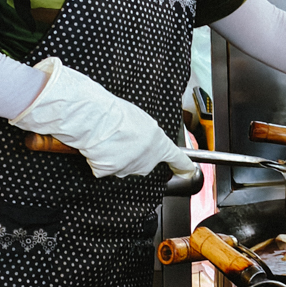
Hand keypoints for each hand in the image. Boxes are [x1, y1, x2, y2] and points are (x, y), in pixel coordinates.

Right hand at [10, 57, 194, 177]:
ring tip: (109, 138)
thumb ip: (149, 135)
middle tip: (123, 138)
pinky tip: (99, 147)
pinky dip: (100, 160)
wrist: (96, 119)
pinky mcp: (109, 172)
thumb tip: (143, 138)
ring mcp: (128, 168)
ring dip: (116, 156)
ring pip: (124, 166)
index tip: (189, 171)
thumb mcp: (143, 120)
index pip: (177, 158)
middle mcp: (147, 160)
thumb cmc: (118, 114)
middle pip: (144, 163)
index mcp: (159, 144)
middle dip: (135, 154)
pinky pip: (105, 168)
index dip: (183, 165)